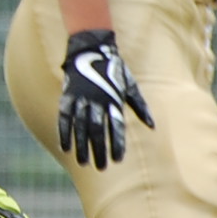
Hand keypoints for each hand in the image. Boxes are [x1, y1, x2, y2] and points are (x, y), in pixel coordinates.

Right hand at [58, 29, 152, 169]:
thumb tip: (152, 126)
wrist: (92, 50)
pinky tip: (64, 148)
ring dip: (81, 146)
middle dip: (98, 150)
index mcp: (114, 100)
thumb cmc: (114, 70)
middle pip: (97, 130)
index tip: (117, 160)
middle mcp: (97, 101)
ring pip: (80, 126)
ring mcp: (81, 98)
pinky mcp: (68, 96)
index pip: (116, 127)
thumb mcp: (130, 87)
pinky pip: (64, 118)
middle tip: (100, 167)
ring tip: (83, 163)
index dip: (116, 144)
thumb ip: (140, 107)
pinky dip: (64, 133)